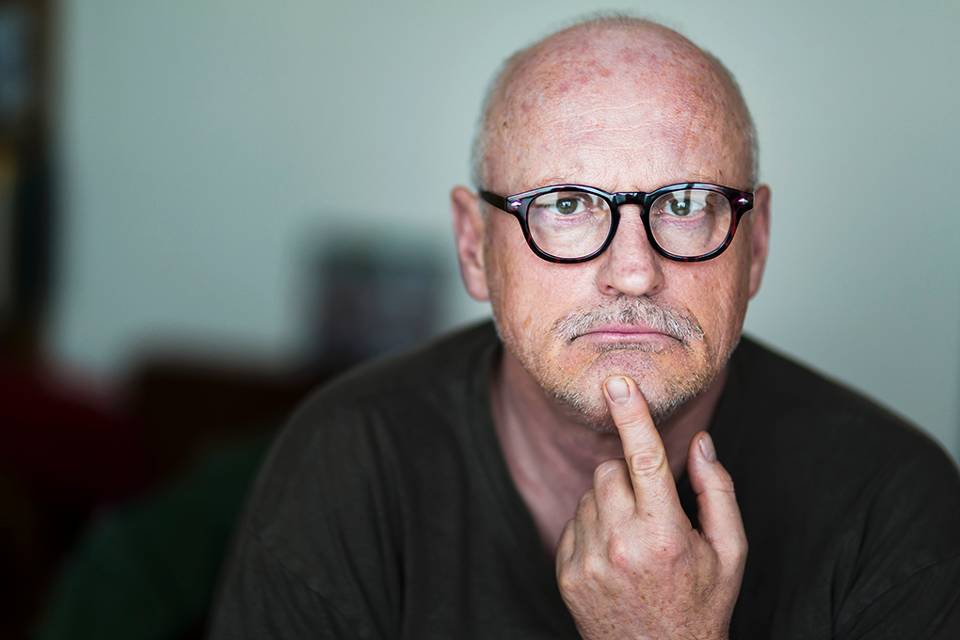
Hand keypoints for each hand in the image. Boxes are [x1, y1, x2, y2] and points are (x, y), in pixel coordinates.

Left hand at [555, 375, 746, 639]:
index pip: (644, 459)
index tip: (617, 380)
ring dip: (611, 502)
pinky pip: (573, 521)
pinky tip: (615, 555)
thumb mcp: (729, 552)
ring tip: (635, 539)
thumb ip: (717, 491)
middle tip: (651, 507)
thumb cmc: (701, 604)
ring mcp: (587, 560)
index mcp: (665, 535)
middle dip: (629, 476)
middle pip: (609, 470)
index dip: (632, 414)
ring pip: (590, 494)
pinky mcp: (566, 571)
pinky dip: (593, 526)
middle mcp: (620, 545)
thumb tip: (701, 442)